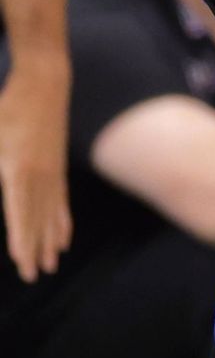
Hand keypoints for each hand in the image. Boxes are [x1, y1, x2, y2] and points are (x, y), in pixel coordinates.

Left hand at [0, 56, 69, 283]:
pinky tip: (64, 237)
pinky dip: (62, 221)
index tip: (22, 262)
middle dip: (34, 248)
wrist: (45, 83)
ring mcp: (52, 172)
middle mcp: (39, 176)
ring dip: (49, 240)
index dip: (21, 238)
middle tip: (34, 275)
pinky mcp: (58, 167)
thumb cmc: (10, 106)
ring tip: (51, 263)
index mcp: (18, 169)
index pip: (19, 211)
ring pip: (51, 213)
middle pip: (37, 218)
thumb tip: (0, 177)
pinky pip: (61, 201)